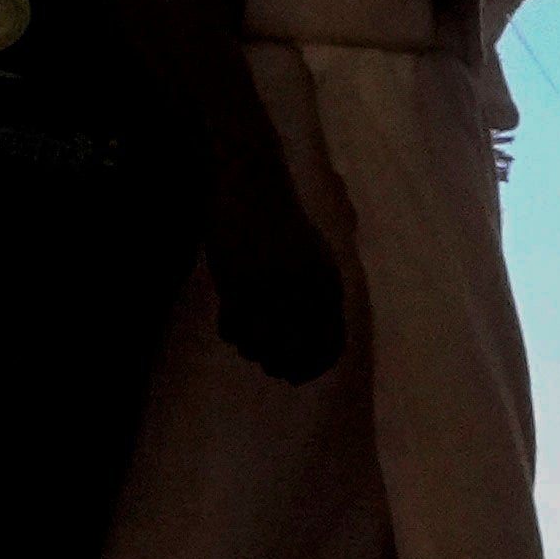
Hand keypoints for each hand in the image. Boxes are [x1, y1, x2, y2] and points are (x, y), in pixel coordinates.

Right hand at [213, 194, 348, 385]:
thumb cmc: (281, 223)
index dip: (313, 367)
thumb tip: (322, 343)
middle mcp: (304, 291)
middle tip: (267, 362)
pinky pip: (235, 328)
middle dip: (281, 365)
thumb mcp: (314, 257)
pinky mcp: (238, 283)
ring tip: (247, 333)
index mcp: (328, 284)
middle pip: (295, 354)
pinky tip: (229, 320)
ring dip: (252, 348)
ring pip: (261, 345)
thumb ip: (320, 296)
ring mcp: (271, 289)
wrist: (251, 183)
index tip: (297, 375)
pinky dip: (232, 332)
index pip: (330, 346)